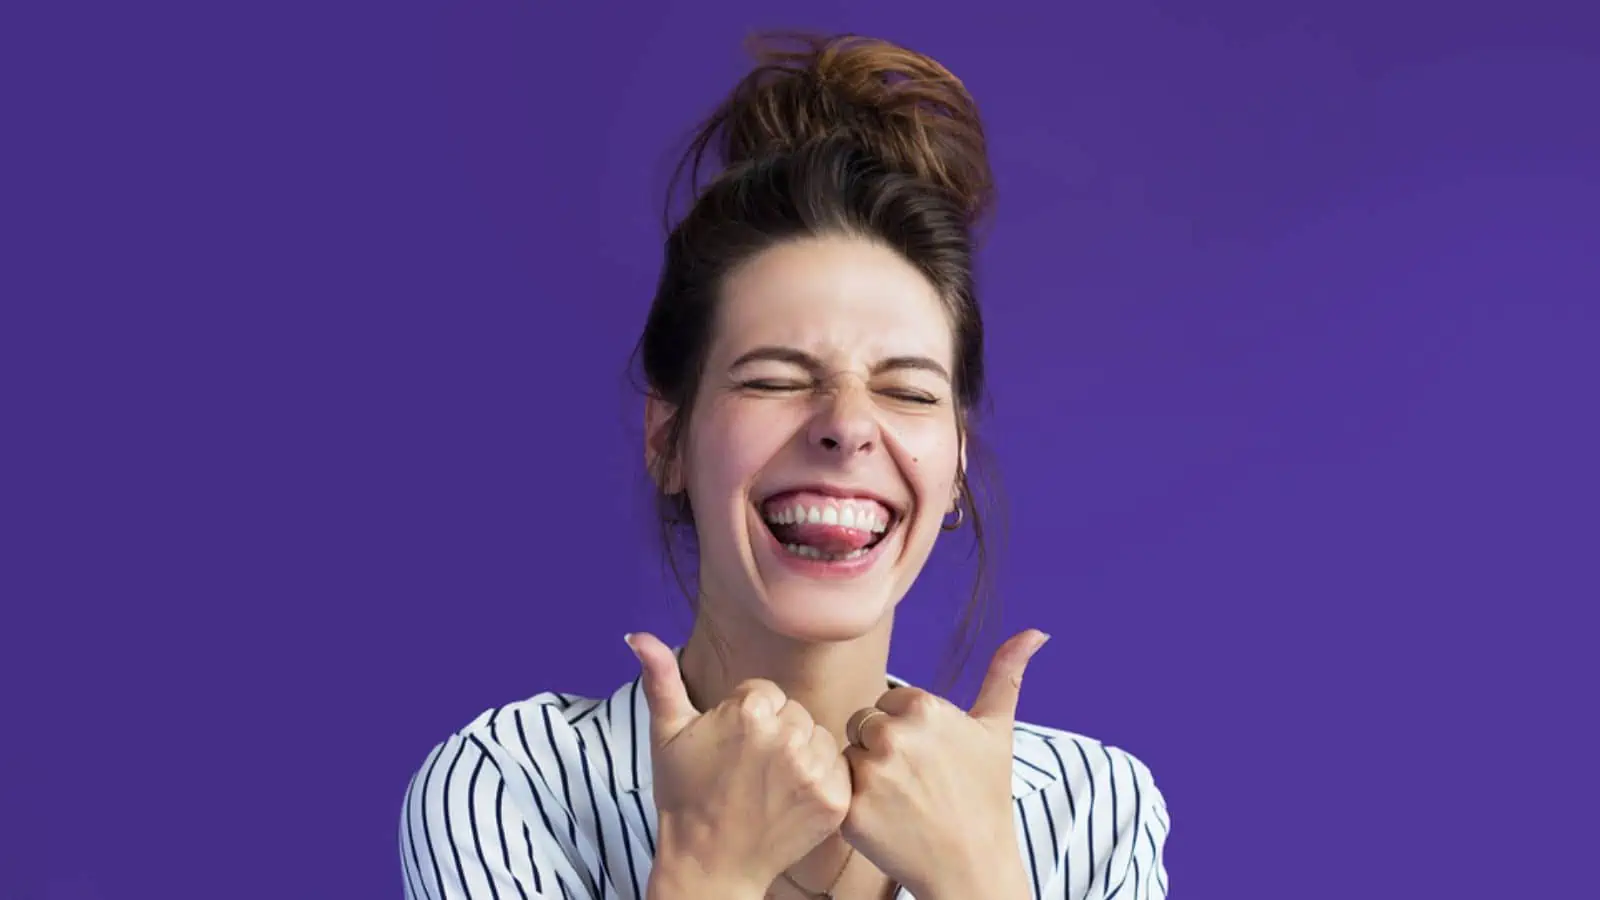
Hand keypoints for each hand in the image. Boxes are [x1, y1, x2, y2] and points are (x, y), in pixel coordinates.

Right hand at [627, 632, 852, 896]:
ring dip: (801, 756)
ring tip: (768, 785)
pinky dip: (820, 782)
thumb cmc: (684, 796)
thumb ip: (660, 678)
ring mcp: (814, 768)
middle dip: (775, 734)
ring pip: (818, 738)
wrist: (708, 864)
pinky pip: (838, 768)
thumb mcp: (666, 734)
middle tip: (747, 770)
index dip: (746, 719)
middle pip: (795, 713)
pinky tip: (790, 799)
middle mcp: (787, 734)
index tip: (730, 749)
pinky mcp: (834, 797)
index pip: (766, 693)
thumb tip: (636, 635)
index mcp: (750, 709)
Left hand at [839, 630, 1049, 899]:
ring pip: (847, 755)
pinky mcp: (851, 808)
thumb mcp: (998, 732)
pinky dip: (855, 805)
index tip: (929, 759)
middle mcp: (893, 734)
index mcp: (923, 707)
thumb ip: (1006, 675)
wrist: (972, 866)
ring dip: (866, 775)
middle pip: (862, 725)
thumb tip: (1036, 631)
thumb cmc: (985, 797)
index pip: (887, 702)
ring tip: (902, 801)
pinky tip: (885, 819)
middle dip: (882, 750)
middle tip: (915, 783)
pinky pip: (837, 788)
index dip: (906, 731)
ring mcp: (870, 773)